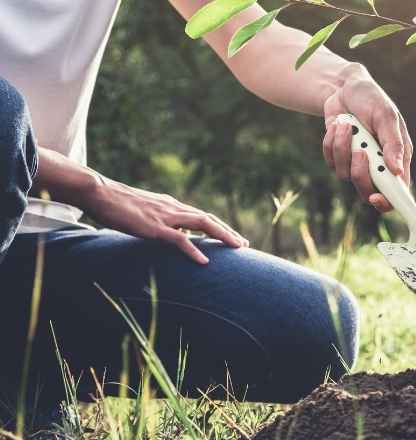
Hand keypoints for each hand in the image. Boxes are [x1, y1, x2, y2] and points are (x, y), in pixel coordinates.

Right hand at [77, 177, 247, 264]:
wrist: (98, 192)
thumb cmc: (115, 204)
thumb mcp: (143, 212)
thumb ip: (159, 221)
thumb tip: (171, 233)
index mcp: (171, 205)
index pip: (201, 216)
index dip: (219, 227)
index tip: (232, 238)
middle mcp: (173, 208)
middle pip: (209, 219)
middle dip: (228, 232)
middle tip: (244, 245)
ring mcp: (165, 217)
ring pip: (203, 224)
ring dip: (223, 236)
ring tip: (237, 248)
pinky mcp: (154, 227)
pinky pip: (179, 239)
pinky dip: (194, 250)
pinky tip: (204, 262)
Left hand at [322, 64, 413, 212]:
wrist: (345, 87)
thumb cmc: (373, 99)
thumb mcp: (386, 117)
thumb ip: (393, 144)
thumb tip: (398, 172)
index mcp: (398, 158)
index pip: (397, 191)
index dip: (388, 201)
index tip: (375, 197)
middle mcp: (379, 165)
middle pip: (367, 190)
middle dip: (360, 173)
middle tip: (360, 151)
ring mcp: (357, 162)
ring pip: (345, 175)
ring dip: (343, 149)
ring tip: (346, 125)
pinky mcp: (339, 156)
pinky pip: (331, 162)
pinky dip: (331, 143)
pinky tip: (337, 126)